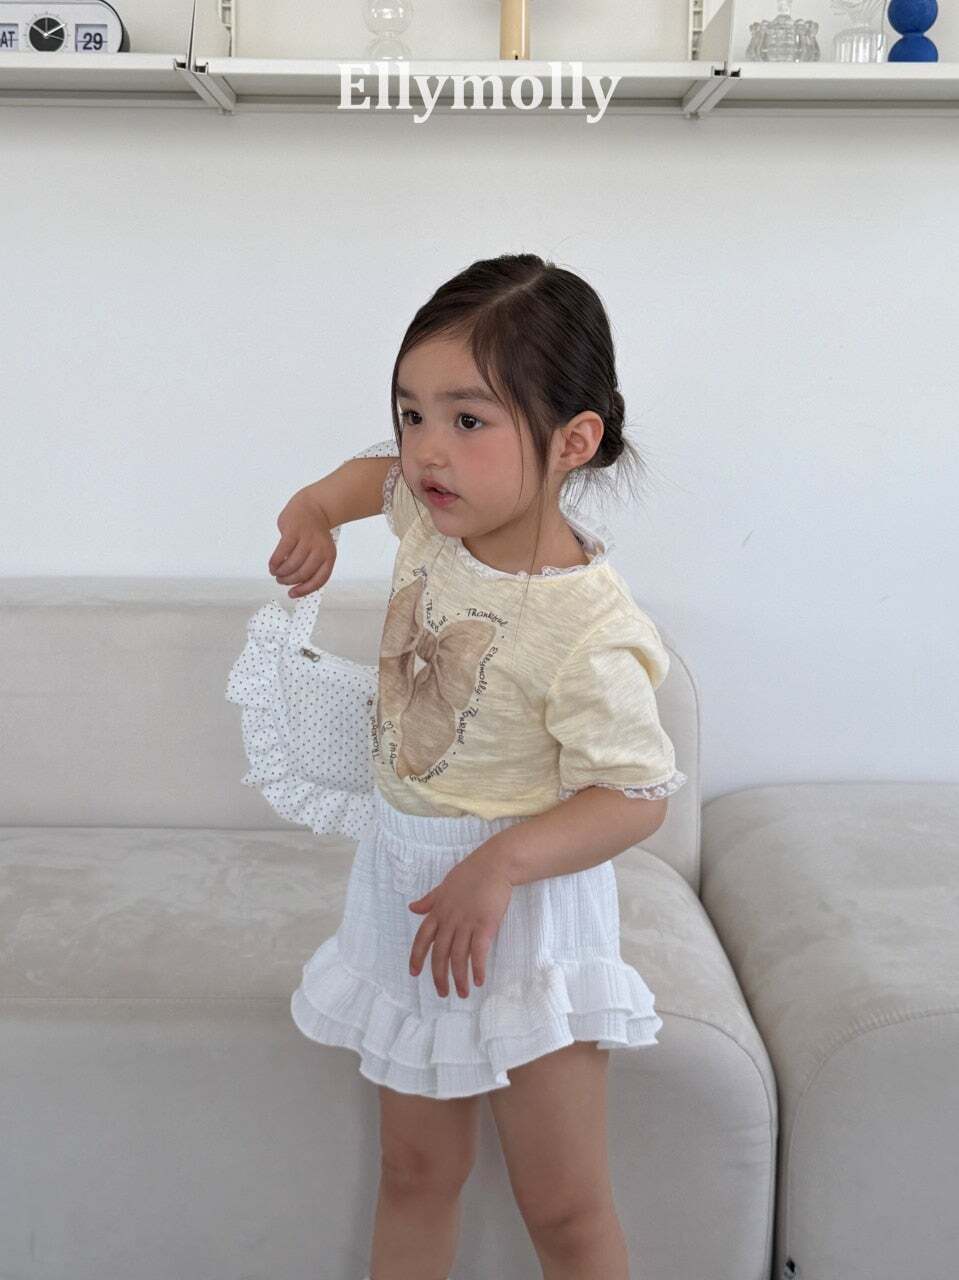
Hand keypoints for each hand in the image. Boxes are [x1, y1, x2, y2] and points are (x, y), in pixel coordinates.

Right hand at [268, 490, 336, 597]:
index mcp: (329, 555)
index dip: (304, 590)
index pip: (319, 579)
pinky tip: (272, 565)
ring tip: (276, 573)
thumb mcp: (320, 549)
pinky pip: (282, 552)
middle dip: (289, 581)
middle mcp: (320, 548)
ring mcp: (306, 539)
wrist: (314, 505)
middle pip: (303, 573)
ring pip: (292, 564)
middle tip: (281, 580)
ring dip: (281, 572)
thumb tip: (295, 584)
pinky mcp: (293, 531)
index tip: (292, 594)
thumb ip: (311, 565)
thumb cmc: (314, 533)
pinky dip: (275, 562)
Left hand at [408, 843, 514, 998]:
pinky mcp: (485, 925)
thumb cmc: (470, 874)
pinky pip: (478, 951)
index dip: (417, 956)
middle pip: (440, 953)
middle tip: (442, 992)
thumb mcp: (444, 886)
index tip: (414, 973)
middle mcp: (450, 919)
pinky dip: (477, 968)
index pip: (423, 938)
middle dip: (439, 976)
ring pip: (458, 956)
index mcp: (438, 911)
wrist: (494, 865)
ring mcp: (467, 923)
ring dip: (459, 978)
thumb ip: (429, 901)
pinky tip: (478, 980)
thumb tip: (412, 908)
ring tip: (461, 993)